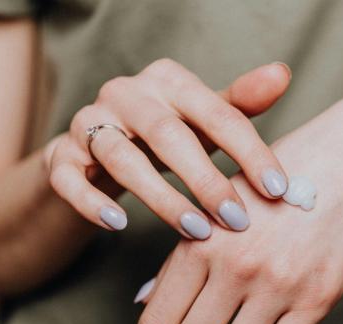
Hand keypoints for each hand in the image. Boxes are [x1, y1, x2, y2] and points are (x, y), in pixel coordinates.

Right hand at [44, 58, 291, 236]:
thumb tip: (281, 74)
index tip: (278, 190)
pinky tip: (119, 225)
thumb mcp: (202, 119)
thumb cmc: (164, 136)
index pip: (217, 113)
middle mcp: (125, 93)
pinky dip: (93, 202)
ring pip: (121, 158)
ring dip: (161, 198)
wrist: (96, 151)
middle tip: (237, 219)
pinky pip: (70, 179)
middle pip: (168, 134)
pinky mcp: (60, 156)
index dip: (250, 152)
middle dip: (206, 180)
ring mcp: (88, 122)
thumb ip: (239, 103)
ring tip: (195, 231)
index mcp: (168, 80)